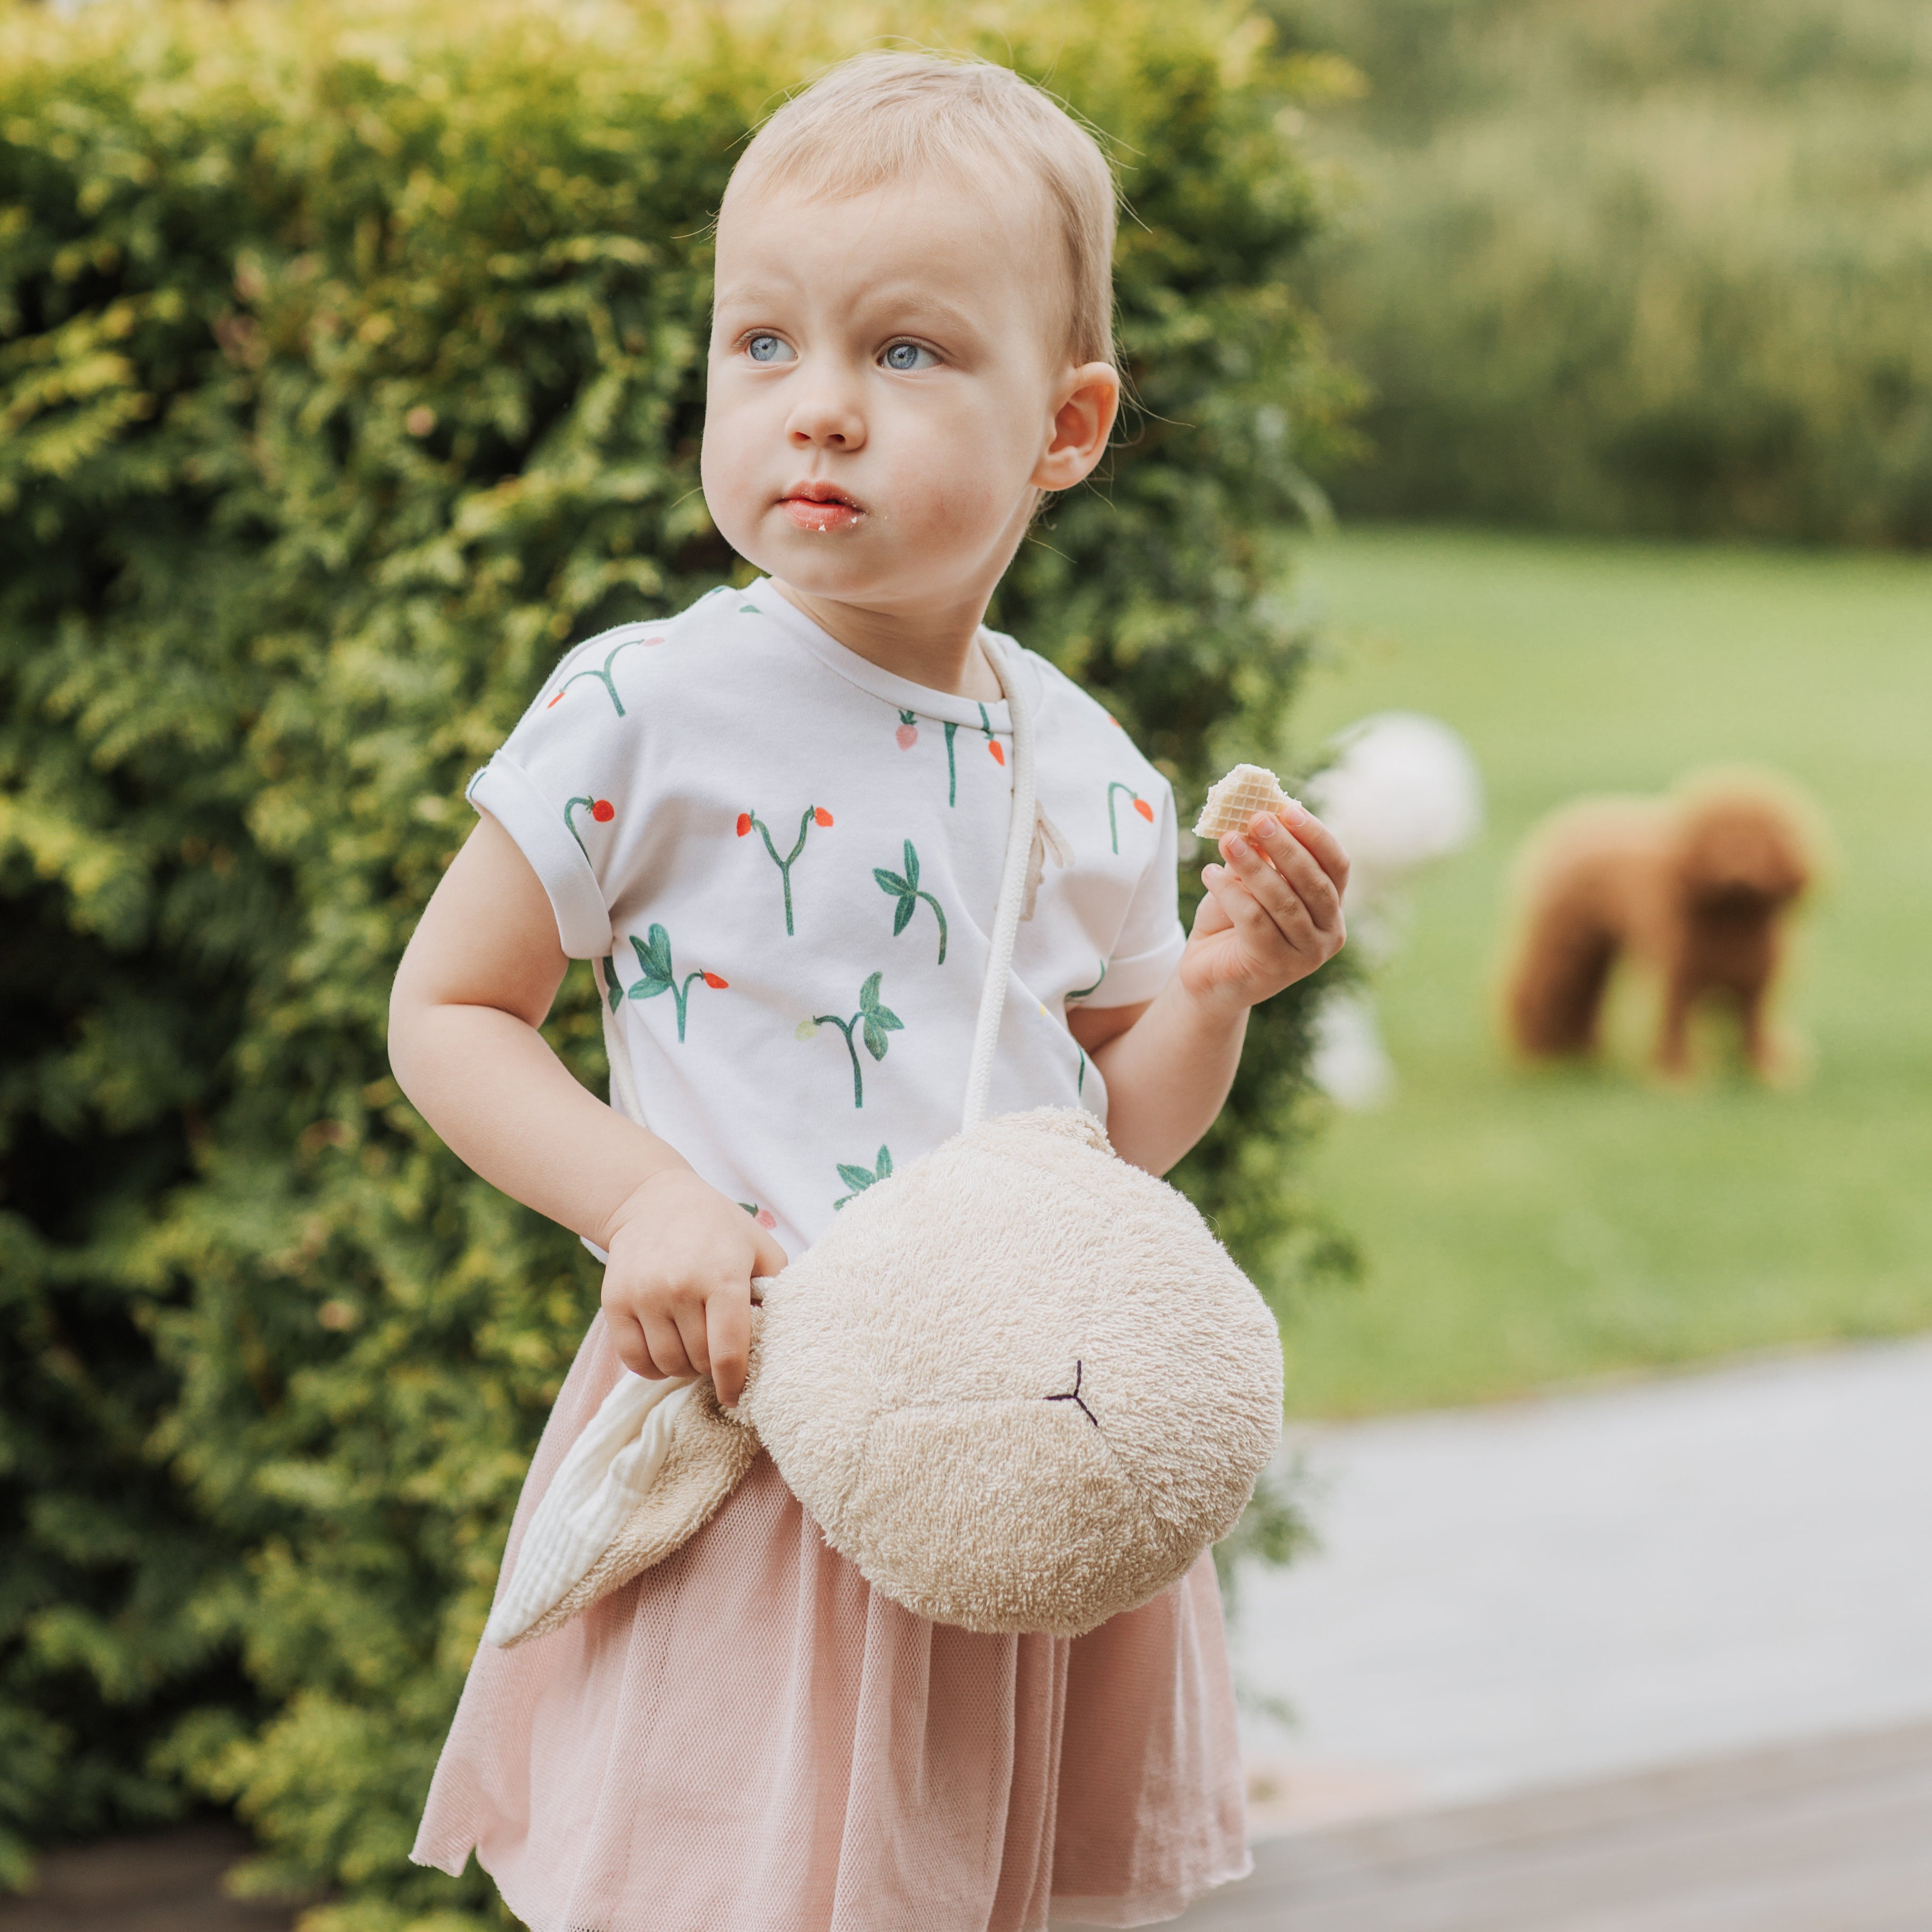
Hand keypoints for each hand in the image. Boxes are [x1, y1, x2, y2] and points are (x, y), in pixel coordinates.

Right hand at [598, 1169, 787, 1409]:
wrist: (653, 1200)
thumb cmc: (718, 1227)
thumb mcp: (759, 1246)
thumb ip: (776, 1290)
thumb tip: (781, 1336)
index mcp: (722, 1277)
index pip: (728, 1351)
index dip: (734, 1383)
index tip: (736, 1397)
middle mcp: (681, 1287)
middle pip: (698, 1360)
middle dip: (710, 1369)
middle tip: (716, 1357)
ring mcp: (645, 1295)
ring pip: (666, 1363)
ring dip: (682, 1368)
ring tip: (692, 1350)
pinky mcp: (616, 1302)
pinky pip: (633, 1358)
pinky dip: (651, 1367)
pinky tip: (665, 1352)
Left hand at [1180, 804, 1348, 1012]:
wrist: (1207, 974)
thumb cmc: (1232, 922)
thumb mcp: (1249, 882)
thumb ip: (1262, 854)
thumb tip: (1259, 810)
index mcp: (1332, 906)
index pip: (1337, 865)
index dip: (1315, 835)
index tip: (1286, 809)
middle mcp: (1329, 932)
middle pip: (1313, 881)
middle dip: (1284, 846)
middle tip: (1256, 819)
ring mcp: (1306, 954)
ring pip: (1284, 901)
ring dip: (1253, 866)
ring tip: (1227, 841)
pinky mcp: (1275, 966)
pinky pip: (1255, 921)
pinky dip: (1232, 893)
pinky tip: (1209, 875)